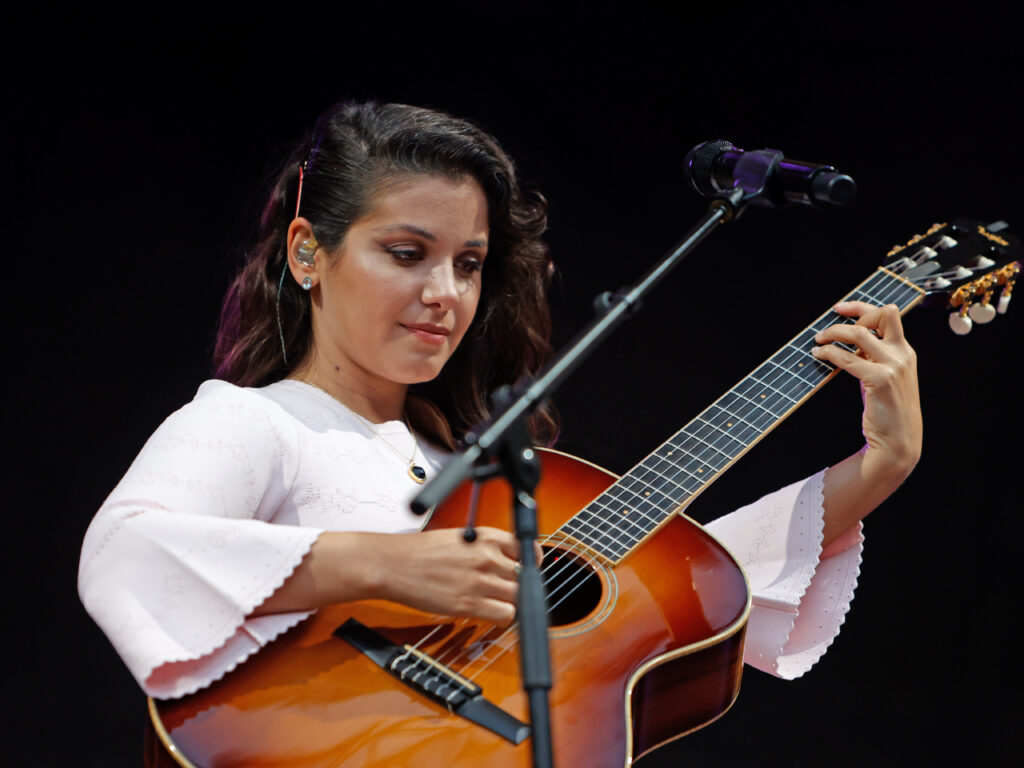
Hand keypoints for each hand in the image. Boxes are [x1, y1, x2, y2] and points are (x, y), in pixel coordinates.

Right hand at [370, 527, 535, 624]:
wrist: (394, 564)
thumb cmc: (421, 551)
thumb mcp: (461, 537)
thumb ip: (486, 547)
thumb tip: (508, 561)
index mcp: (486, 536)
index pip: (527, 549)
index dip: (532, 563)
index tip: (529, 569)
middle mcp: (487, 556)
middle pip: (525, 576)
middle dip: (520, 585)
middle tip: (508, 589)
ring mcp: (480, 580)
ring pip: (518, 597)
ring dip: (511, 602)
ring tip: (497, 602)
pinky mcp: (469, 603)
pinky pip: (505, 614)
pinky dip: (502, 617)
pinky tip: (491, 614)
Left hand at [813, 302, 922, 545]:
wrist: (898, 443)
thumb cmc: (887, 413)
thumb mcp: (884, 379)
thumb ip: (874, 359)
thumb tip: (850, 344)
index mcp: (905, 352)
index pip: (890, 315)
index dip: (864, 308)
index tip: (841, 309)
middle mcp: (902, 355)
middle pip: (880, 315)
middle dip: (852, 312)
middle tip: (828, 322)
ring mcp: (893, 367)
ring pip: (859, 334)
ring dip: (833, 333)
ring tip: (818, 341)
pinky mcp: (879, 380)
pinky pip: (848, 358)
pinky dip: (829, 353)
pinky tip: (819, 356)